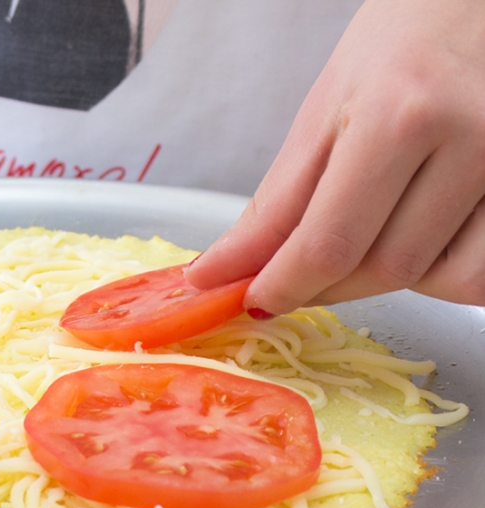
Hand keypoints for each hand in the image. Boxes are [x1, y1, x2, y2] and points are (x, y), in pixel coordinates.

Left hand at [184, 0, 484, 315]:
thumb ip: (277, 204)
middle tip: (302, 268)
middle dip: (329, 283)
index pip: (329, 244)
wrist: (484, 0)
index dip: (284, 287)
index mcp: (400, 115)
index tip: (256, 300)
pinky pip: (484, 270)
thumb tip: (225, 270)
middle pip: (384, 270)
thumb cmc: (406, 43)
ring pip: (440, 280)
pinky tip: (423, 234)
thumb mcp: (325, 110)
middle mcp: (470, 140)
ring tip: (375, 229)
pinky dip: (445, 271)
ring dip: (391, 277)